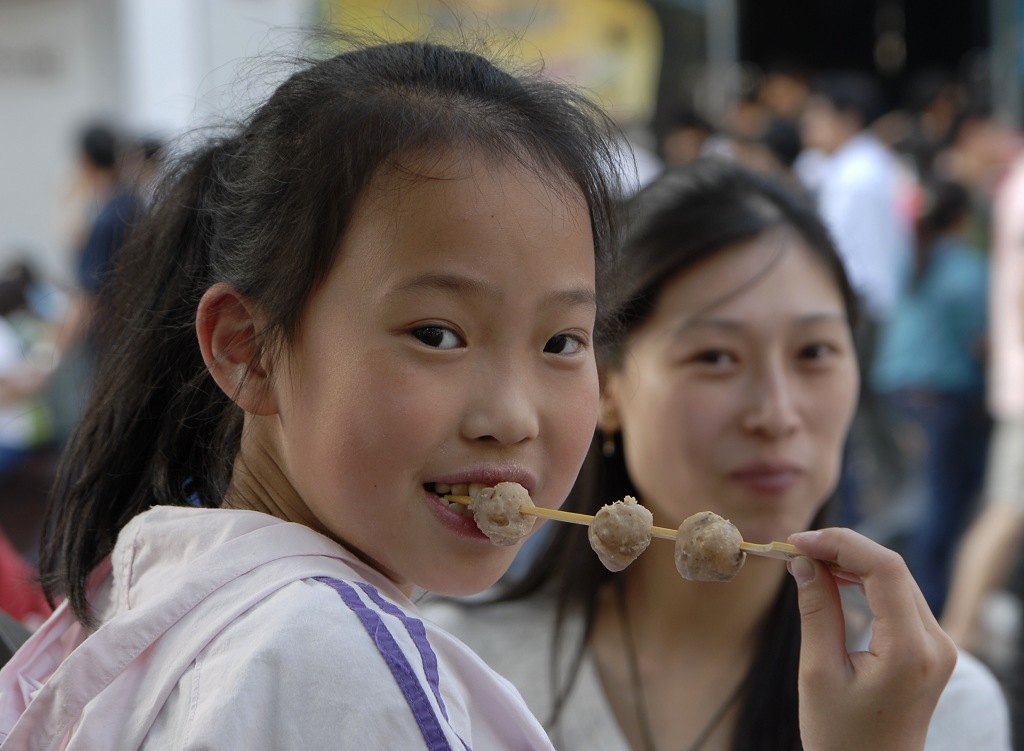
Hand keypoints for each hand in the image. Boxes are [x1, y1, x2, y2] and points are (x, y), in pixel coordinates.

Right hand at [787, 528, 956, 750]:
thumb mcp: (818, 672)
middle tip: (795, 548)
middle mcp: (936, 643)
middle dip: (842, 548)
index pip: (884, 569)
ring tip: (807, 560)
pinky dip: (864, 581)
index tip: (797, 541)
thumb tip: (803, 561)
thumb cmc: (841, 736)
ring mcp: (938, 646)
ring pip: (896, 578)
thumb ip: (816, 611)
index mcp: (911, 651)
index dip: (840, 543)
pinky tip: (832, 577)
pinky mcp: (930, 648)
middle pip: (892, 569)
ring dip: (852, 561)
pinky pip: (899, 597)